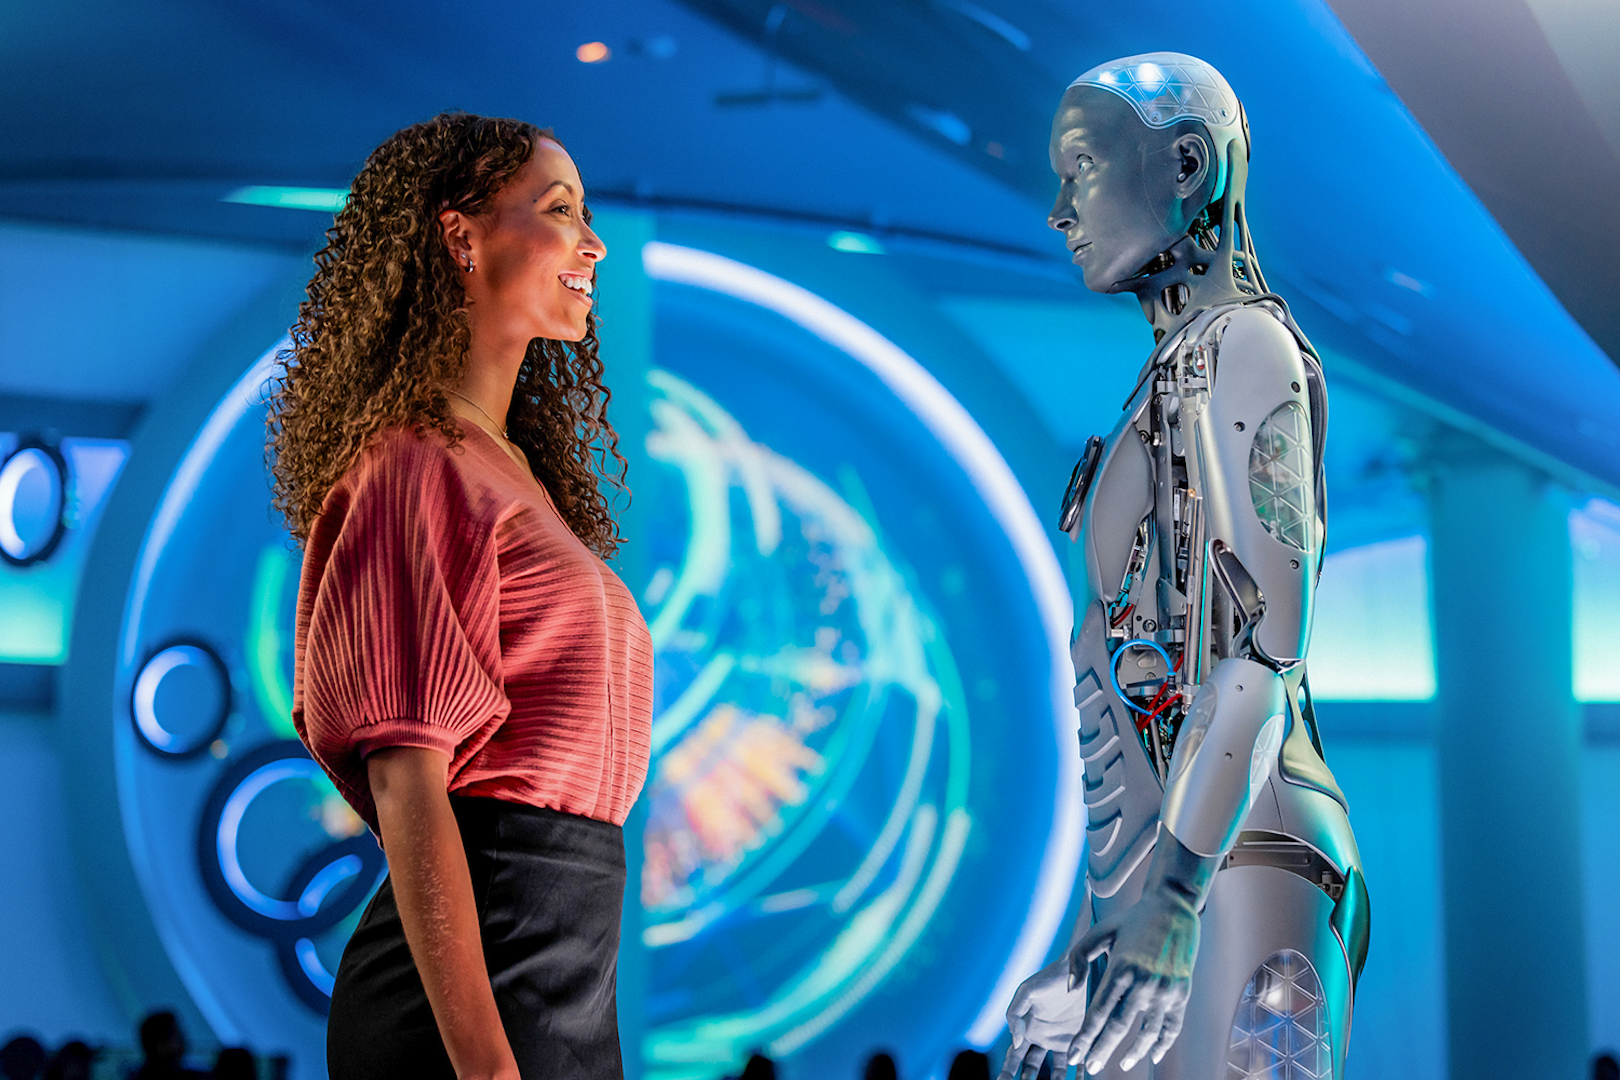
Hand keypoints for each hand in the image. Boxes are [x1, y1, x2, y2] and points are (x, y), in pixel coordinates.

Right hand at [997, 956, 1087, 1079]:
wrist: (1075, 970)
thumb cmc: (1047, 978)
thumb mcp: (1026, 992)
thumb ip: (1015, 1014)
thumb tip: (1015, 1041)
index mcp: (1026, 1029)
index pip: (1014, 1056)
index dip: (1007, 1072)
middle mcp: (1041, 1039)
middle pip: (1032, 1069)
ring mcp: (1060, 1041)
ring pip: (1056, 1071)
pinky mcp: (1078, 1039)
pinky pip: (1078, 1062)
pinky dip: (1080, 1074)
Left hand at [1065, 888, 1199, 1073]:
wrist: (1173, 908)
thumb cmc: (1131, 920)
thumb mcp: (1099, 931)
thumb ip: (1079, 958)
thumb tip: (1072, 990)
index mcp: (1120, 968)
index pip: (1099, 1012)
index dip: (1085, 1037)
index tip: (1074, 1054)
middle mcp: (1143, 982)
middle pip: (1119, 1027)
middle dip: (1102, 1050)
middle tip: (1090, 1068)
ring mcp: (1165, 989)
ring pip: (1147, 1032)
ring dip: (1133, 1052)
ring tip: (1122, 1063)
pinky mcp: (1182, 992)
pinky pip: (1172, 1026)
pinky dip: (1163, 1043)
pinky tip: (1153, 1054)